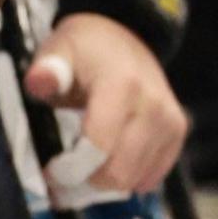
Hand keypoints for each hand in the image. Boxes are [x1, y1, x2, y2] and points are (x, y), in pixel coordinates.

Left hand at [23, 13, 190, 198]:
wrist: (124, 37)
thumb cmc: (86, 49)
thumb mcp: (60, 49)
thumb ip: (48, 68)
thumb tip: (40, 81)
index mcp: (123, 85)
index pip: (99, 147)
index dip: (70, 169)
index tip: (50, 172)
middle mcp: (153, 106)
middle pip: (118, 172)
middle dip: (86, 181)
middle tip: (65, 175)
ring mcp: (169, 121)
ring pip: (133, 180)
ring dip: (105, 182)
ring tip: (85, 165)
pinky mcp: (177, 133)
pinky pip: (151, 178)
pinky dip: (127, 177)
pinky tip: (110, 160)